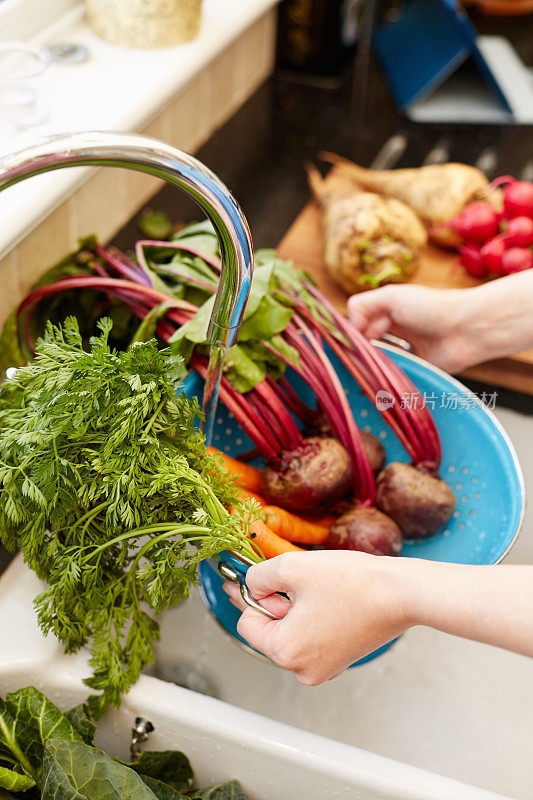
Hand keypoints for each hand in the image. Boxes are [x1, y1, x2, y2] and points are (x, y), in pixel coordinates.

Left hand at [226, 554, 532, 684]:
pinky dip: (314, 616)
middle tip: (302, 583)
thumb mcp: (290, 566)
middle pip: (269, 630)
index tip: (264, 576)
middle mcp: (303, 670)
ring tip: (321, 591)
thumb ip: (258, 576)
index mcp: (285, 652)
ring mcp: (324, 668)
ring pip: (291, 631)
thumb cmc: (352, 582)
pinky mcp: (341, 659)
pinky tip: (332, 598)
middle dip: (278, 603)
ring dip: (297, 608)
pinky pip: (312, 636)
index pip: (246, 623)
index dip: (256, 596)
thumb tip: (251, 585)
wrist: (401, 592)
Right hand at [348, 271, 532, 372]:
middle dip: (357, 351)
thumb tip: (348, 330)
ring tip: (363, 372)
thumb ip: (362, 307)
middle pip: (364, 342)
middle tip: (352, 361)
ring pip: (376, 360)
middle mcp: (393, 328)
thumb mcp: (391, 297)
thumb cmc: (432, 307)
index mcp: (386, 309)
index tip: (344, 345)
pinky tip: (378, 381)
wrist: (467, 329)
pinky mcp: (415, 367)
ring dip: (370, 366)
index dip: (349, 333)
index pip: (356, 321)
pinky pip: (393, 375)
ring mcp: (404, 349)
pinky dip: (385, 378)